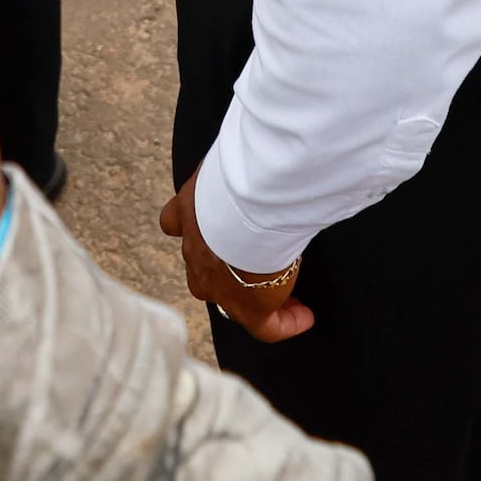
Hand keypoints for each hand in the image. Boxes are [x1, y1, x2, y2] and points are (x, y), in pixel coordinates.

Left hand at [162, 167, 313, 343]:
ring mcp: (219, 286)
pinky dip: (285, 323)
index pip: (176, 222)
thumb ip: (233, 163)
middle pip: (203, 270)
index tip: (208, 227)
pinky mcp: (249, 307)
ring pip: (233, 300)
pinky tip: (304, 317)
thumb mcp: (227, 159)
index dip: (192, 228)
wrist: (244, 207)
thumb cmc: (239, 173)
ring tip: (286, 297)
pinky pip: (266, 325)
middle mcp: (197, 254)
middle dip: (226, 269)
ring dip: (257, 297)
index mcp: (188, 212)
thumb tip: (255, 154)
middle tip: (255, 263)